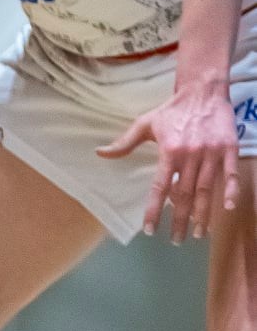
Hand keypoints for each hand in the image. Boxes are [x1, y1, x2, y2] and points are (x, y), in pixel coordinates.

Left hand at [98, 86, 239, 241]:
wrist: (202, 90)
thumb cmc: (172, 110)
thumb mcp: (145, 124)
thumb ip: (124, 143)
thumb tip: (100, 153)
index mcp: (169, 151)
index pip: (159, 187)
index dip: (155, 209)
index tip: (150, 229)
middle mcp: (190, 155)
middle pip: (184, 194)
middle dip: (180, 220)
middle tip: (176, 240)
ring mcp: (211, 153)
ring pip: (206, 189)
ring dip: (202, 214)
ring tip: (198, 233)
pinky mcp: (229, 149)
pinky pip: (230, 174)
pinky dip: (229, 191)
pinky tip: (226, 208)